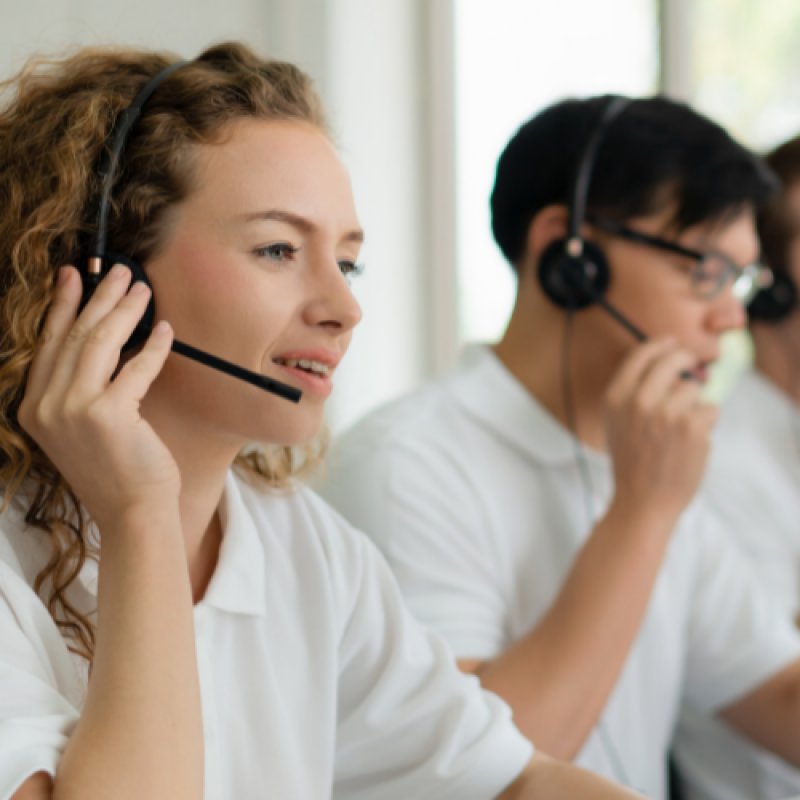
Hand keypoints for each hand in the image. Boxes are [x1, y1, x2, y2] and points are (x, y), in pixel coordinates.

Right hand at [18, 264, 178, 531]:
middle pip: (74, 335)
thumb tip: (102, 338)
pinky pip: (136, 366)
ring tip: (142, 289)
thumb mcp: (82, 427)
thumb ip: (79, 388)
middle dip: (99, 297)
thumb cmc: (116, 469)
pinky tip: (166, 331)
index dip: (63, 305)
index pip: (49, 343)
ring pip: (100, 342)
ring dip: (124, 310)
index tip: (74, 275)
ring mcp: (73, 410)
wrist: (132, 512)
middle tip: (120, 272)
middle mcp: (46, 406)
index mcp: (34, 408)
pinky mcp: (108, 415)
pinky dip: (154, 346)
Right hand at [604, 337, 716, 520]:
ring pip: (694, 388)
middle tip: (694, 367)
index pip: (641, 354)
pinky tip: (691, 443)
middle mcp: (638, 400)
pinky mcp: (692, 427)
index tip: (672, 343)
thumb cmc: (632, 462)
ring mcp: (666, 412)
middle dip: (687, 360)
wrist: (641, 501)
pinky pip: (710, 410)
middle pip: (673, 359)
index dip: (661, 345)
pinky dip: (706, 425)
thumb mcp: (616, 421)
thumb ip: (631, 390)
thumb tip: (665, 355)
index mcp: (615, 397)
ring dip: (694, 404)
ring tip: (681, 429)